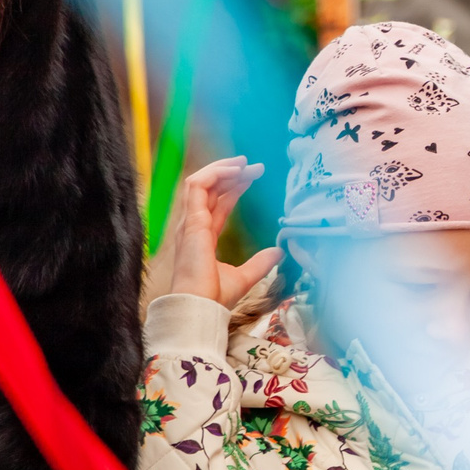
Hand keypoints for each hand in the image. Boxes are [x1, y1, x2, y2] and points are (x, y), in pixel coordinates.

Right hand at [161, 158, 279, 307]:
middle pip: (210, 190)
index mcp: (204, 237)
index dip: (234, 187)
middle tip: (254, 166)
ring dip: (222, 169)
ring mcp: (190, 223)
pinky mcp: (191, 221)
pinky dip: (214, 174)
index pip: (218, 203)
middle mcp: (194, 226)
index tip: (254, 176)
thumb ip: (260, 262)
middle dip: (231, 174)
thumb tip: (279, 251)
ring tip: (244, 163)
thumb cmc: (215, 297)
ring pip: (200, 183)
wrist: (200, 306)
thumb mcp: (245, 275)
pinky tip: (235, 172)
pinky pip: (196, 186)